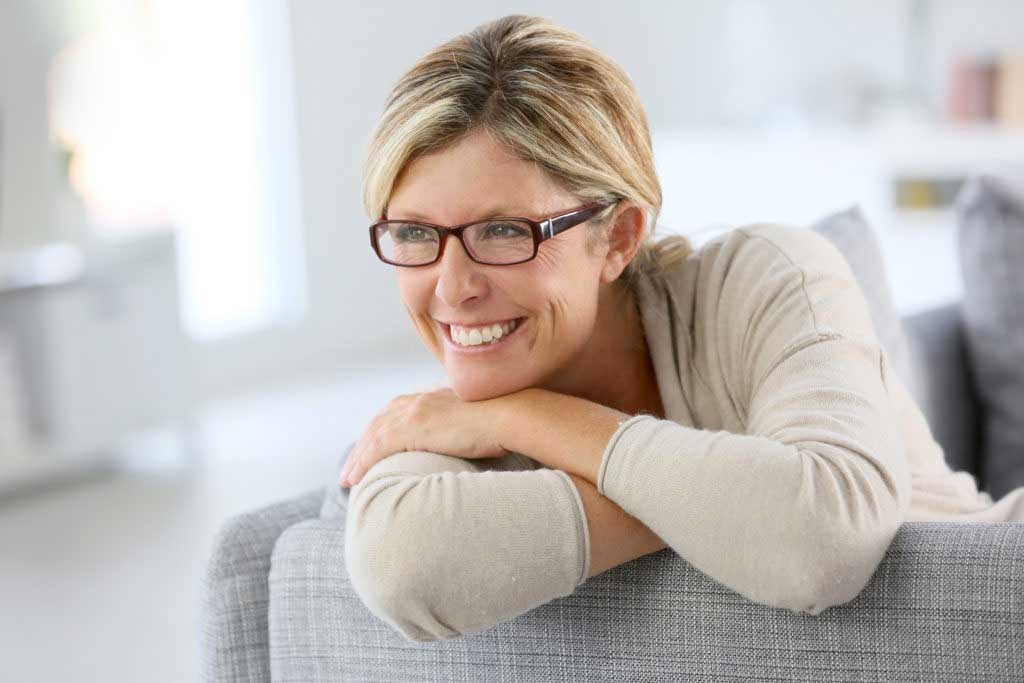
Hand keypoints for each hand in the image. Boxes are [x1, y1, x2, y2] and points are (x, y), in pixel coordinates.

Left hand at [339, 387, 509, 487]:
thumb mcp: (479, 421)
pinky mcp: (413, 427)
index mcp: (433, 398)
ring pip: (373, 436)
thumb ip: (466, 427)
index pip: (396, 413)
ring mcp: (414, 413)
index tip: (372, 447)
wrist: (509, 414)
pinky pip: (378, 447)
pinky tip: (355, 478)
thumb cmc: (504, 421)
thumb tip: (472, 443)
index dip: (381, 431)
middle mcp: (419, 402)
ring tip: (348, 479)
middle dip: (363, 445)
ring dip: (357, 458)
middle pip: (379, 423)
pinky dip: (363, 462)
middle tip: (351, 467)